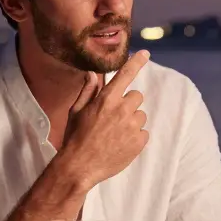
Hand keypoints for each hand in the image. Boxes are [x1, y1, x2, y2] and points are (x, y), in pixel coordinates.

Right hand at [58, 50, 149, 186]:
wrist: (79, 167)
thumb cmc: (75, 137)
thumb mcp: (76, 111)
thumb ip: (88, 91)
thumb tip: (94, 74)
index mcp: (106, 100)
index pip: (125, 75)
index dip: (137, 62)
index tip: (145, 54)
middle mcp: (122, 110)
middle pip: (137, 96)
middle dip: (128, 104)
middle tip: (113, 117)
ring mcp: (132, 127)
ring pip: (141, 115)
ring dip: (132, 121)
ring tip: (115, 134)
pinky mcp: (139, 142)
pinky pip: (144, 132)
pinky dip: (135, 137)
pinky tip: (120, 144)